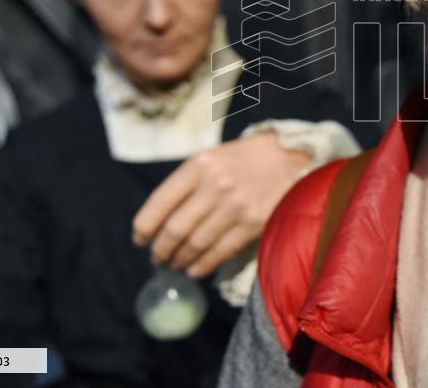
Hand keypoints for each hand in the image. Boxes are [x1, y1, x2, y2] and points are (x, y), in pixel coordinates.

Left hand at [132, 132, 310, 277]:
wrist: (289, 157)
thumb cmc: (243, 159)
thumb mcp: (210, 159)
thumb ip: (185, 184)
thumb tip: (158, 222)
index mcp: (198, 166)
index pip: (159, 203)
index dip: (144, 227)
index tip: (139, 240)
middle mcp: (214, 186)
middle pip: (175, 229)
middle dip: (161, 250)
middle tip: (157, 259)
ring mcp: (235, 206)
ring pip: (196, 244)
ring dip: (180, 260)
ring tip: (175, 264)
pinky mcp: (252, 224)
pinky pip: (220, 252)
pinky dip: (202, 266)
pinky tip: (194, 270)